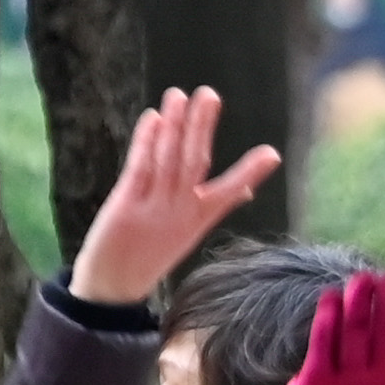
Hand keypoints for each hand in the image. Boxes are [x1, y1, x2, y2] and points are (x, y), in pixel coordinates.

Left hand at [64, 86, 285, 308]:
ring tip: (180, 95)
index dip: (250, 173)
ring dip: (175, 126)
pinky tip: (153, 119)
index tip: (272, 154)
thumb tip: (244, 190)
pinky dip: (147, 143)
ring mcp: (153, 209)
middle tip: (210, 94)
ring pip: (169, 160)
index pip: (227, 192)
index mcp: (197, 218)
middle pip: (194, 163)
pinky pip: (140, 169)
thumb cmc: (149, 255)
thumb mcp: (187, 232)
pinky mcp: (126, 207)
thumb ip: (214, 206)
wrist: (111, 289)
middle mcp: (179, 211)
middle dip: (203, 128)